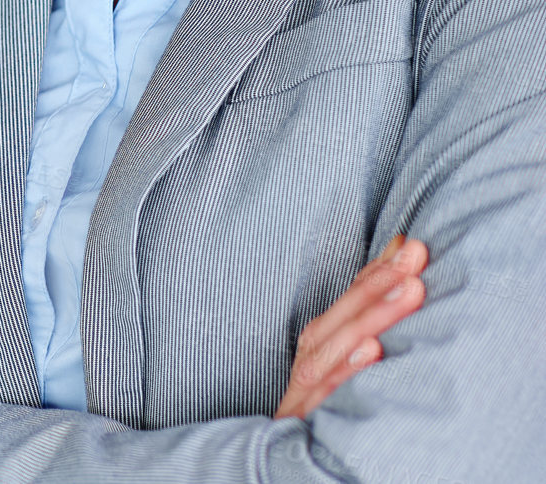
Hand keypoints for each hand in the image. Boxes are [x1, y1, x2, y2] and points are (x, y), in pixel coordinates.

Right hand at [274, 233, 427, 418]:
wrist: (288, 471)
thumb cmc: (328, 420)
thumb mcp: (342, 374)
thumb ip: (362, 333)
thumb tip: (400, 278)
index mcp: (318, 349)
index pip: (346, 303)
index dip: (375, 272)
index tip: (409, 244)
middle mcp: (308, 364)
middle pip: (340, 318)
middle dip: (379, 284)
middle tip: (416, 257)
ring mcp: (305, 394)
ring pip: (335, 347)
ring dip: (373, 315)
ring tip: (410, 289)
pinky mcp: (305, 423)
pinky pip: (328, 393)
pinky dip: (348, 369)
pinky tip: (372, 349)